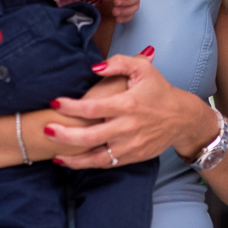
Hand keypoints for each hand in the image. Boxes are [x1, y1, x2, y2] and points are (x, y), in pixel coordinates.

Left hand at [45, 48, 215, 168]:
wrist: (181, 118)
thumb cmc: (159, 91)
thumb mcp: (143, 69)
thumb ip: (118, 63)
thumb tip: (94, 67)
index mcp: (127, 104)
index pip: (92, 107)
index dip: (71, 106)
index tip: (55, 102)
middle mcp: (127, 127)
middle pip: (89, 136)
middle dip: (65, 135)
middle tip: (46, 130)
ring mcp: (129, 145)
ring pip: (95, 156)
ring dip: (73, 157)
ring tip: (54, 154)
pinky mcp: (131, 156)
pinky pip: (105, 163)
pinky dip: (87, 164)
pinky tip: (71, 161)